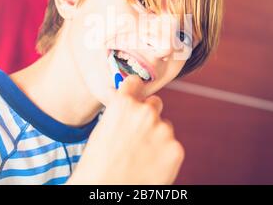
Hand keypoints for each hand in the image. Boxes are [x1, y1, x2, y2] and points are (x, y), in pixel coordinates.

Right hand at [67, 75, 184, 184]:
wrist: (106, 190)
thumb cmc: (97, 165)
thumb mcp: (102, 130)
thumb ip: (118, 112)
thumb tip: (123, 99)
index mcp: (124, 104)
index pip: (135, 82)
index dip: (135, 90)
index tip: (136, 95)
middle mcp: (145, 112)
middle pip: (155, 104)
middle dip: (148, 116)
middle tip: (137, 136)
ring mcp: (163, 130)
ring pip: (164, 127)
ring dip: (157, 137)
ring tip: (141, 156)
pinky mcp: (175, 149)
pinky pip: (172, 146)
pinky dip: (164, 155)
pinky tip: (150, 165)